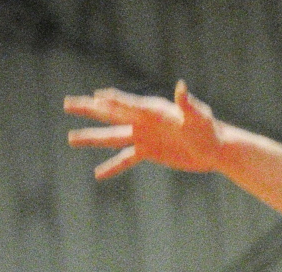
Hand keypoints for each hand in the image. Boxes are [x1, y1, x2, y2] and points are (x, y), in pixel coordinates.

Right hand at [64, 80, 220, 179]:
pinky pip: (126, 159)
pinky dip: (112, 166)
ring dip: (92, 138)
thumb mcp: (198, 117)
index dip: (113, 100)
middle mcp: (144, 121)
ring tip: (70, 138)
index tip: (96, 96)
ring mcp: (144, 137)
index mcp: (153, 110)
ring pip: (112, 137)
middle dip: (89, 110)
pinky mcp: (148, 152)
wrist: (214, 149)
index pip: (128, 104)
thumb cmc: (209, 129)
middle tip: (67, 103)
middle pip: (111, 115)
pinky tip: (97, 174)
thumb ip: (187, 103)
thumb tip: (181, 87)